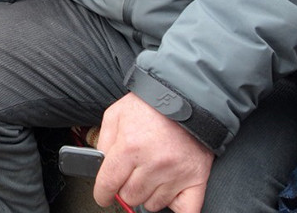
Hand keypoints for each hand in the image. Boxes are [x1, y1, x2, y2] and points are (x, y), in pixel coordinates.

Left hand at [94, 93, 213, 212]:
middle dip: (126, 188)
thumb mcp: (116, 114)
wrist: (188, 96)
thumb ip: (103, 141)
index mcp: (130, 147)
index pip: (108, 184)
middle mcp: (153, 163)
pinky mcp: (196, 177)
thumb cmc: (152, 104)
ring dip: (149, 194)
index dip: (102, 193)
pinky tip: (169, 193)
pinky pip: (185, 210)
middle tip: (132, 174)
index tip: (103, 195)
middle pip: (130, 196)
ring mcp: (176, 173)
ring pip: (153, 204)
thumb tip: (100, 166)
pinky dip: (175, 206)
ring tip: (152, 174)